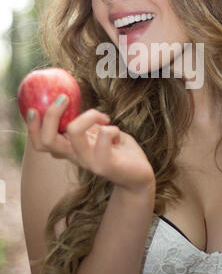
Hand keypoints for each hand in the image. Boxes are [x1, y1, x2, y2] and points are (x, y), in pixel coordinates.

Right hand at [26, 95, 155, 193]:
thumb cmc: (117, 148)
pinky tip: (118, 134)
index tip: (34, 107)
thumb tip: (72, 98)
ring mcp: (89, 162)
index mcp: (69, 148)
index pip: (40, 142)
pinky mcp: (106, 164)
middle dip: (51, 114)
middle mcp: (75, 156)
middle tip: (64, 98)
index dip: (32, 127)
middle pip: (47, 140)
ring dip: (88, 115)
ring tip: (103, 117)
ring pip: (73, 132)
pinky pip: (104, 136)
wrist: (138, 175)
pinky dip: (112, 128)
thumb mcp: (97, 133)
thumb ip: (85, 123)